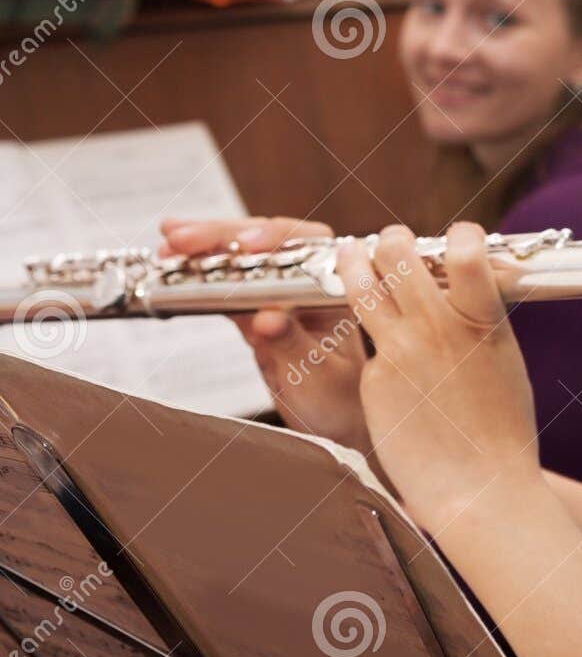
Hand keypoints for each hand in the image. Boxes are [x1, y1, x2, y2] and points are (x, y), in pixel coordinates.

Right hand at [159, 216, 370, 451]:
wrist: (333, 419)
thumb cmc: (340, 397)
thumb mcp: (317, 375)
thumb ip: (292, 344)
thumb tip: (265, 317)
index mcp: (335, 289)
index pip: (310, 246)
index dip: (277, 237)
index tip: (247, 242)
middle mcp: (308, 283)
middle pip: (267, 244)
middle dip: (224, 236)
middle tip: (182, 238)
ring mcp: (277, 293)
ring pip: (241, 258)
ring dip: (204, 247)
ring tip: (168, 242)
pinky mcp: (252, 308)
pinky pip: (223, 284)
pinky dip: (197, 274)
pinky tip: (171, 261)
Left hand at [334, 222, 539, 530]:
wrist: (479, 488)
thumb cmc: (502, 430)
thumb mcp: (503, 361)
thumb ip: (480, 322)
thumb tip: (464, 295)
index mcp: (482, 321)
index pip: (465, 250)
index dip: (460, 235)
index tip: (456, 237)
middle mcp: (437, 328)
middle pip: (398, 254)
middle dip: (392, 240)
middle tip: (391, 242)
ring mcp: (399, 351)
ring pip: (361, 284)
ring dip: (356, 261)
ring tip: (353, 255)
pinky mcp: (373, 379)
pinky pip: (365, 343)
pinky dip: (369, 333)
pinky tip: (376, 342)